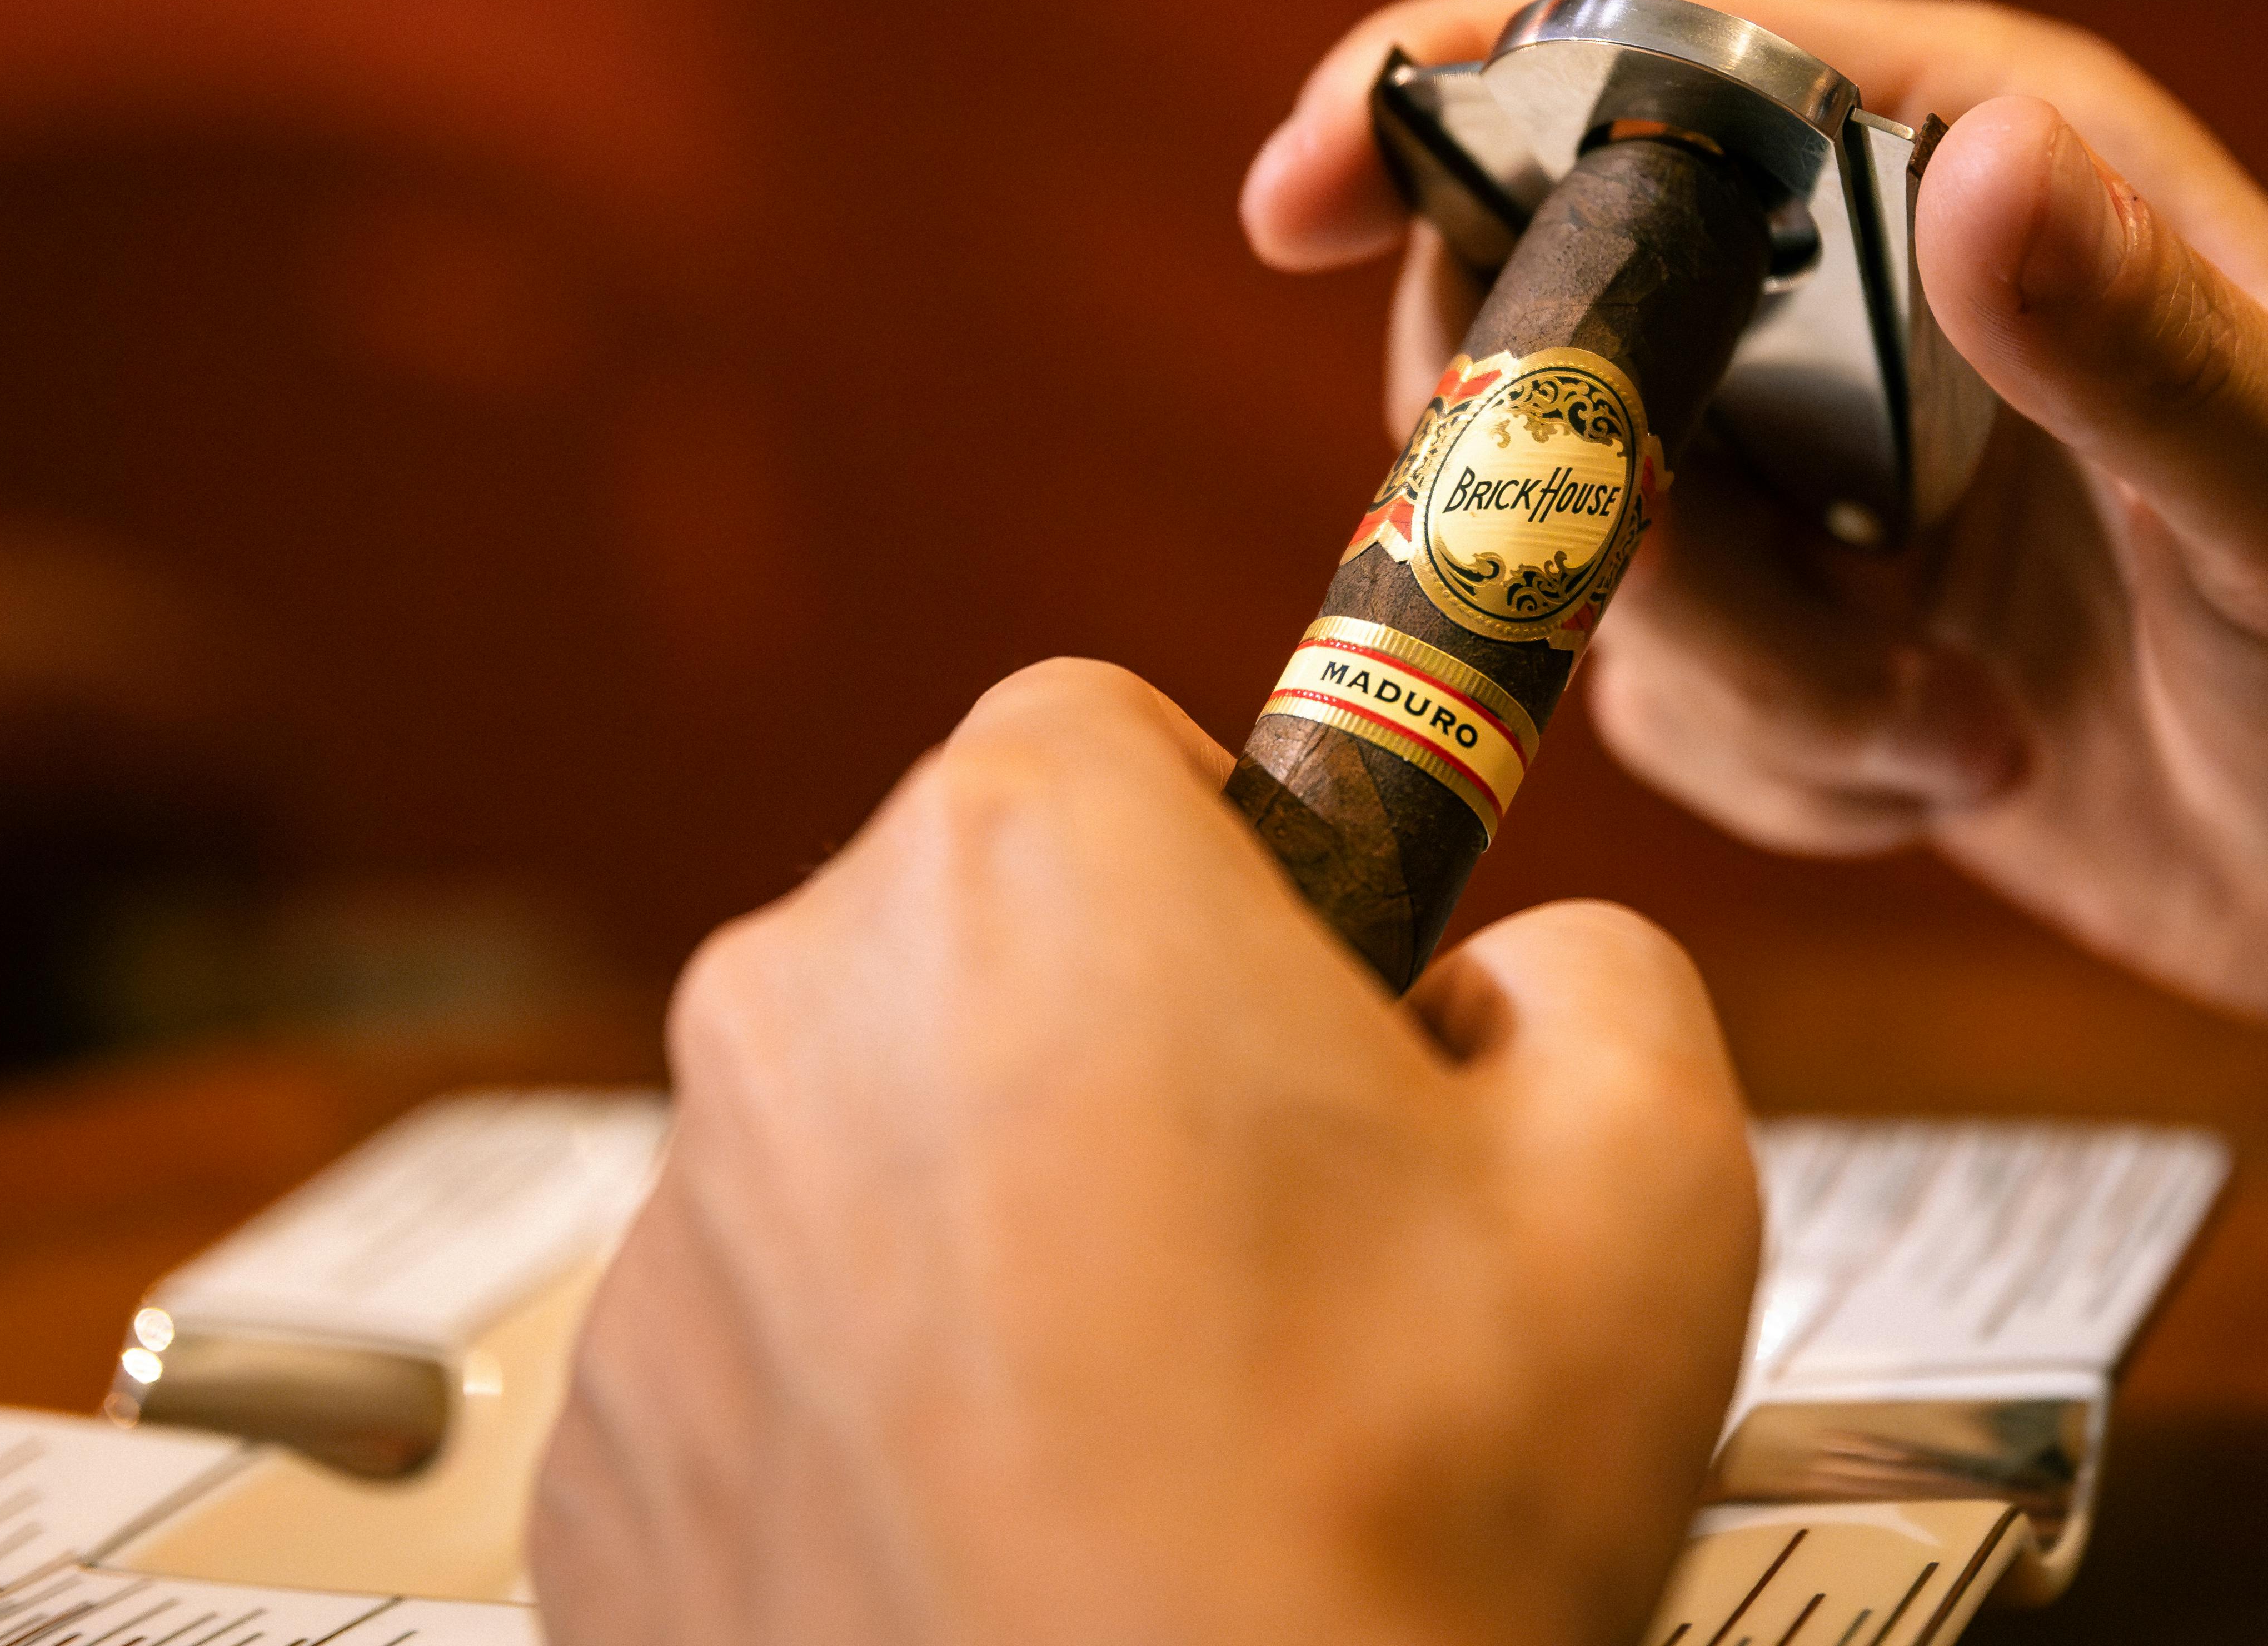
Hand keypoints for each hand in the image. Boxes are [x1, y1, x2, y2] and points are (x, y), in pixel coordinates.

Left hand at [529, 660, 1759, 1645]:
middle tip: (1283, 1220)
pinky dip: (891, 1390)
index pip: (1117, 730)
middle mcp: (797, 1020)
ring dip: (1004, 1210)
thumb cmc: (1395, 1537)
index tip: (1312, 968)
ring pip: (875, 1135)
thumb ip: (1593, 965)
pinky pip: (779, 1336)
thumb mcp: (1652, 1173)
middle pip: (978, 925)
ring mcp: (677, 1249)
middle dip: (1124, 1022)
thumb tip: (1511, 980)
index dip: (1247, 847)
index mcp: (1032, 879)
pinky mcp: (614, 1452)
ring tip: (1174, 1406)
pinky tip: (1041, 1514)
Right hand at [1244, 0, 2267, 1015]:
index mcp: (1973, 153)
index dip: (1444, 91)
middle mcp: (1867, 279)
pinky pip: (1655, 688)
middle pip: (1552, 306)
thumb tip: (1978, 155)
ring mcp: (1819, 453)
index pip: (1646, 48)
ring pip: (1588, 538)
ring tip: (1962, 737)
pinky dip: (1780, 765)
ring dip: (1746, 684)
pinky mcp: (1798, 611)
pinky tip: (1951, 770)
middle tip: (1758, 623)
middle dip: (1598, 499)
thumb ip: (2143, 343)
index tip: (1292, 196)